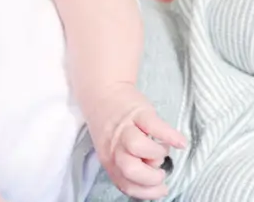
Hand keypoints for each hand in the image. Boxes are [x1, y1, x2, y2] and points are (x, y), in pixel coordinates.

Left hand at [86, 84, 185, 199]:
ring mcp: (125, 127)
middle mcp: (114, 145)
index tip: (161, 190)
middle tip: (159, 172)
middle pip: (129, 169)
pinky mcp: (137, 111)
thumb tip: (154, 183)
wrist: (102, 91)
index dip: (146, 192)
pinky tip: (181, 143)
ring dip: (156, 154)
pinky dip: (171, 136)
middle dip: (150, 177)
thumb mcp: (112, 149)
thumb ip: (127, 165)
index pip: (126, 184)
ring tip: (160, 150)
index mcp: (109, 159)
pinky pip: (155, 125)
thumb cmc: (112, 126)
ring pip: (138, 147)